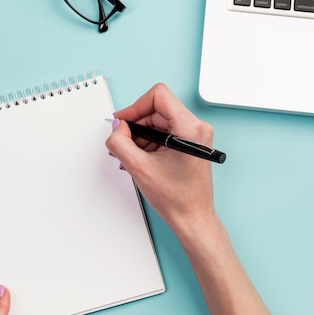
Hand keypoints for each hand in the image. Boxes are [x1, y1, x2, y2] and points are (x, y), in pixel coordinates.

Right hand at [105, 83, 215, 240]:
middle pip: (156, 109)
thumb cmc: (177, 199)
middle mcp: (196, 127)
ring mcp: (195, 135)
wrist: (193, 218)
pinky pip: (164, 132)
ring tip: (131, 156)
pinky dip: (149, 142)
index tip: (123, 122)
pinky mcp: (191, 143)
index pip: (158, 96)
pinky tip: (141, 159)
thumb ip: (120, 143)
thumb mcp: (139, 168)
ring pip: (159, 121)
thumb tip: (116, 127)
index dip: (135, 107)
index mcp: (189, 128)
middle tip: (122, 143)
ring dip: (140, 136)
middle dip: (136, 125)